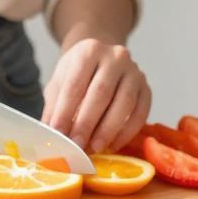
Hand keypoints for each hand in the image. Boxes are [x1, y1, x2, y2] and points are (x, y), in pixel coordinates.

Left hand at [42, 38, 150, 154]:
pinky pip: (140, 112)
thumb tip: (51, 135)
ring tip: (94, 148)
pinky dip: (127, 132)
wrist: (101, 59)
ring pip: (124, 102)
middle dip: (86, 123)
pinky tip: (113, 145)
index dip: (65, 112)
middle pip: (100, 93)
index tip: (58, 134)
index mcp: (88, 51)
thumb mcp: (59, 83)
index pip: (75, 84)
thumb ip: (54, 107)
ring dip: (108, 130)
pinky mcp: (146, 88)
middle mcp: (115, 56)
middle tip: (76, 145)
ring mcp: (134, 71)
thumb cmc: (77, 74)